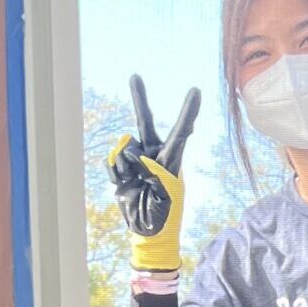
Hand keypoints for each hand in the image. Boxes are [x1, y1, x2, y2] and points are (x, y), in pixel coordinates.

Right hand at [106, 74, 200, 271]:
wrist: (147, 230)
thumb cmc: (164, 214)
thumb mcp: (165, 194)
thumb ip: (153, 171)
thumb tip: (134, 153)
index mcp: (172, 160)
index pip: (181, 131)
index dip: (188, 111)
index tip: (195, 91)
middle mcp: (154, 155)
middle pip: (146, 122)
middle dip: (139, 99)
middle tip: (134, 76)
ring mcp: (136, 161)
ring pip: (123, 148)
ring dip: (124, 167)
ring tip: (136, 184)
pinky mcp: (121, 169)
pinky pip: (112, 161)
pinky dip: (115, 173)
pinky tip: (125, 185)